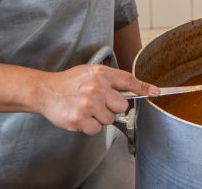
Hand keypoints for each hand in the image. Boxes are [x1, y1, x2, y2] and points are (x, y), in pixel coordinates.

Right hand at [34, 64, 158, 134]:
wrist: (45, 91)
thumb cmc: (69, 82)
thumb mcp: (91, 72)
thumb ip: (110, 79)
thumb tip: (132, 88)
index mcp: (101, 74)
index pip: (129, 81)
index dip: (144, 87)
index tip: (155, 92)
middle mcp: (97, 88)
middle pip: (122, 105)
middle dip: (113, 107)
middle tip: (99, 104)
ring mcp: (89, 103)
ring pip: (110, 119)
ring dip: (100, 117)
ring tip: (87, 109)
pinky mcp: (80, 118)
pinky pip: (96, 129)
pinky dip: (90, 126)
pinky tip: (81, 117)